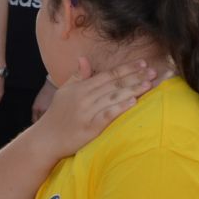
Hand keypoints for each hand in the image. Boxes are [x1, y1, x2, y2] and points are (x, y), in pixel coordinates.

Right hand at [30, 58, 157, 159]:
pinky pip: (107, 116)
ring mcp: (87, 112)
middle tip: (153, 71)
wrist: (45, 139)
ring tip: (149, 84)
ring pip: (113, 97)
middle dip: (135, 76)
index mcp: (81, 87)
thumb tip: (84, 58)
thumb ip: (77, 75)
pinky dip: (119, 108)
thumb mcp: (65, 92)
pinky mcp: (89, 128)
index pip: (108, 75)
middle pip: (114, 84)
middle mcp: (85, 97)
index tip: (143, 63)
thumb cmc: (57, 115)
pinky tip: (133, 103)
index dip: (127, 68)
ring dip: (132, 89)